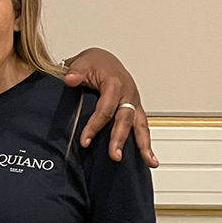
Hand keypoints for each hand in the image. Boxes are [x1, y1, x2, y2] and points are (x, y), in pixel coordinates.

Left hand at [62, 48, 157, 167]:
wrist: (104, 60)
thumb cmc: (94, 63)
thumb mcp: (82, 63)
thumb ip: (76, 72)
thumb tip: (71, 79)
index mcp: (116, 84)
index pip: (105, 108)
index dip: (95, 125)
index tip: (85, 140)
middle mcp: (128, 94)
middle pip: (125, 119)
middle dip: (120, 138)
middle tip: (115, 155)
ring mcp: (133, 103)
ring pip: (141, 124)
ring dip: (143, 144)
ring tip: (150, 162)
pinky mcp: (134, 110)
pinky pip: (142, 127)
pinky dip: (146, 143)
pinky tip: (150, 159)